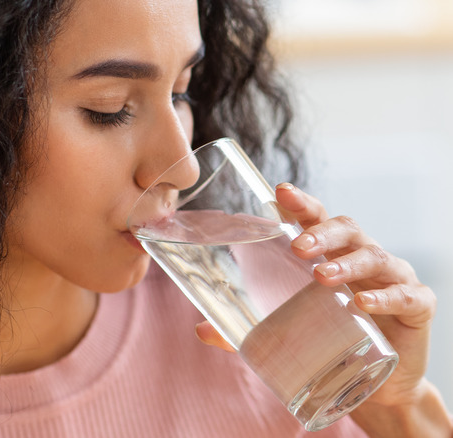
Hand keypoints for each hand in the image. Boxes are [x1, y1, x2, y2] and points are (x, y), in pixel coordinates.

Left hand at [195, 183, 449, 435]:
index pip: (316, 219)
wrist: (376, 385)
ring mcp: (392, 279)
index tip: (280, 192)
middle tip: (298, 247)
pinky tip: (362, 305)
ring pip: (374, 256)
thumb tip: (200, 330)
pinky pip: (406, 294)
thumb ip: (246, 331)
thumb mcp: (286, 333)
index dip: (300, 203)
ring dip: (347, 263)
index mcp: (330, 255)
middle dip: (321, 233)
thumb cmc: (329, 341)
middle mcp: (361, 259)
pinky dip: (385, 297)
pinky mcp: (417, 306)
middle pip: (346, 229)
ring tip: (322, 277)